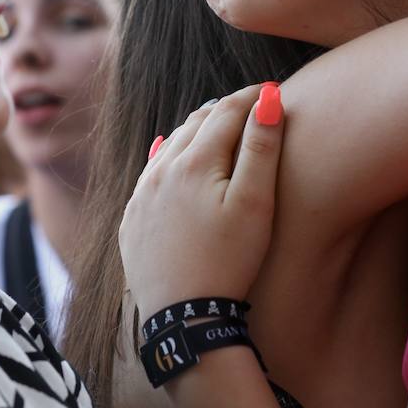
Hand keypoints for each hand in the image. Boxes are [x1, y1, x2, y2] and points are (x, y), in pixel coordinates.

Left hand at [119, 83, 284, 319]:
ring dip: (195, 131)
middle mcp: (161, 171)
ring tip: (218, 126)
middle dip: (225, 109)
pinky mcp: (132, 220)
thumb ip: (262, 148)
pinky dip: (166, 157)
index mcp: (194, 162)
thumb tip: (269, 98)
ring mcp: (142, 196)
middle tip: (250, 104)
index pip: (226, 111)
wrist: (182, 318)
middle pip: (196, 123)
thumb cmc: (230, 261)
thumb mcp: (255, 204)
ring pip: (170, 145)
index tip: (274, 89)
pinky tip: (166, 153)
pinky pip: (149, 173)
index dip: (252, 96)